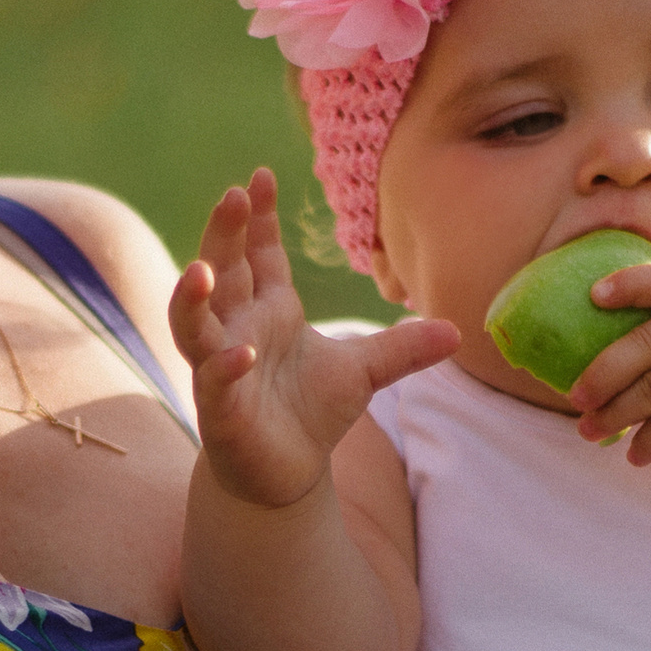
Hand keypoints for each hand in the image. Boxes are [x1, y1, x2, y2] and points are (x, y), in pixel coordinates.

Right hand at [169, 168, 455, 509]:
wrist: (284, 474)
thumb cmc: (311, 413)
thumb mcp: (364, 372)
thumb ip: (403, 347)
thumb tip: (457, 331)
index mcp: (268, 309)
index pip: (257, 253)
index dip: (255, 217)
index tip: (260, 177)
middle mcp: (238, 330)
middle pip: (221, 272)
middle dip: (222, 235)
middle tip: (231, 195)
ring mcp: (221, 369)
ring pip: (193, 325)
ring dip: (193, 297)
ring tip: (202, 270)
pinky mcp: (221, 411)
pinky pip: (215, 383)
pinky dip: (225, 367)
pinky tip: (244, 354)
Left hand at [570, 262, 650, 474]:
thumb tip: (630, 354)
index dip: (627, 285)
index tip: (593, 296)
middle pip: (639, 346)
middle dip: (600, 375)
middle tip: (573, 397)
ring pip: (645, 391)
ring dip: (611, 416)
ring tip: (587, 432)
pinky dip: (645, 444)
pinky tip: (634, 455)